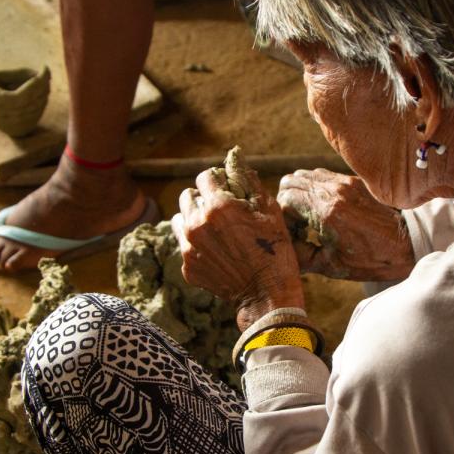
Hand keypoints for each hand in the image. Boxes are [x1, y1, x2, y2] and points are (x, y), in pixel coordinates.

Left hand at [172, 167, 304, 330]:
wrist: (266, 294)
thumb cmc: (273, 249)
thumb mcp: (268, 209)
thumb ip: (248, 180)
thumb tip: (235, 159)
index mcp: (217, 206)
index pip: (204, 177)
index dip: (217, 181)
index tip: (227, 190)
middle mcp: (197, 223)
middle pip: (187, 196)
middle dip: (202, 199)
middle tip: (220, 211)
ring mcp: (188, 247)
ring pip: (180, 219)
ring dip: (193, 219)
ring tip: (214, 231)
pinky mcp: (187, 266)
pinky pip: (184, 244)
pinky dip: (195, 244)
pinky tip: (216, 252)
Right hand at [278, 169, 414, 281]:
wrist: (408, 244)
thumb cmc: (372, 259)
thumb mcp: (332, 266)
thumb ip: (301, 256)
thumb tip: (284, 247)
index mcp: (327, 212)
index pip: (285, 199)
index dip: (283, 218)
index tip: (294, 234)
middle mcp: (334, 191)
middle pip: (290, 182)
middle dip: (287, 203)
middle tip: (298, 224)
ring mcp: (345, 183)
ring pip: (305, 175)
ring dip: (301, 194)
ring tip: (310, 217)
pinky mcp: (353, 181)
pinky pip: (322, 176)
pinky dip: (316, 190)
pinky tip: (325, 210)